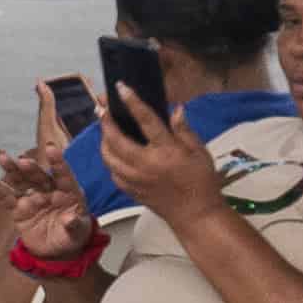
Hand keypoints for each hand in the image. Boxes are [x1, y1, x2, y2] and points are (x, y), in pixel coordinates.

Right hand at [0, 88, 99, 259]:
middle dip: (30, 168)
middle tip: (22, 161)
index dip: (57, 161)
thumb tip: (70, 219)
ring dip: (11, 168)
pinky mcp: (18, 208)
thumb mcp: (78, 232)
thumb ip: (75, 224)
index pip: (63, 174)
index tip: (51, 148)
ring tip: (2, 156)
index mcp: (68, 192)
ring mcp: (32, 198)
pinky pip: (5, 196)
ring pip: (21, 180)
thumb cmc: (73, 235)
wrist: (57, 250)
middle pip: (38, 175)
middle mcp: (49, 190)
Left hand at [92, 77, 222, 226]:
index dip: (132, 102)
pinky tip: (112, 152)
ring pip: (109, 157)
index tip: (120, 87)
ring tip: (105, 128)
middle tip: (102, 107)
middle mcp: (145, 165)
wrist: (195, 215)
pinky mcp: (130, 191)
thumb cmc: (201, 181)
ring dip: (103, 140)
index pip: (145, 120)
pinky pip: (112, 172)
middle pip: (116, 140)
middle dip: (106, 121)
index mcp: (165, 152)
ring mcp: (134, 179)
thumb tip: (175, 109)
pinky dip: (109, 160)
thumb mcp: (199, 152)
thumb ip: (184, 130)